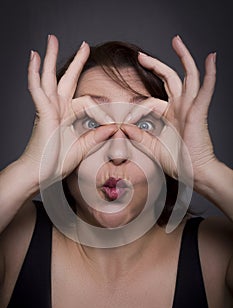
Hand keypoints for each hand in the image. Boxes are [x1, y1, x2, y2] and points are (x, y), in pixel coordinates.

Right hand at [21, 35, 116, 186]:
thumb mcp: (82, 147)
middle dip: (75, 61)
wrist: (41, 174)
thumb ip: (96, 137)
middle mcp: (57, 109)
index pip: (87, 101)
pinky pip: (36, 90)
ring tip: (51, 39)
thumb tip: (112, 128)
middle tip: (83, 45)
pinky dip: (33, 73)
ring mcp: (48, 110)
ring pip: (48, 78)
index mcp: (67, 116)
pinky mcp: (41, 113)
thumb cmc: (57, 162)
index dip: (102, 107)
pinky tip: (33, 57)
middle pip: (65, 79)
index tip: (114, 117)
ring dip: (50, 58)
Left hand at [121, 35, 216, 187]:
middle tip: (141, 56)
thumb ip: (139, 137)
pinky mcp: (199, 112)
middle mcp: (181, 107)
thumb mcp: (153, 147)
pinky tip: (211, 58)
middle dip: (156, 65)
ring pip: (188, 76)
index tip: (123, 118)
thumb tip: (123, 128)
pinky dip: (210, 74)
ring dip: (183, 58)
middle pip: (170, 78)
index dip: (136, 108)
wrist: (194, 172)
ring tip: (177, 41)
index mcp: (170, 115)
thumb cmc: (178, 161)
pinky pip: (206, 90)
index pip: (151, 101)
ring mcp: (191, 108)